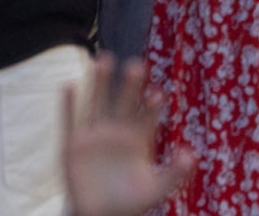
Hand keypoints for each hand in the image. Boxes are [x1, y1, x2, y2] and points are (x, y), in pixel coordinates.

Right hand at [62, 53, 195, 215]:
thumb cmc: (131, 201)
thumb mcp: (157, 189)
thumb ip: (175, 173)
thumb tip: (190, 153)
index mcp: (139, 137)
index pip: (147, 115)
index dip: (151, 106)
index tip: (156, 95)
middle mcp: (118, 130)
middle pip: (124, 102)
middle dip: (130, 85)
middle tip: (137, 64)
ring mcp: (95, 136)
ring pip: (98, 103)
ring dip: (99, 82)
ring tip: (104, 58)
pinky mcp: (73, 146)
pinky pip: (71, 121)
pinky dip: (69, 105)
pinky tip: (68, 84)